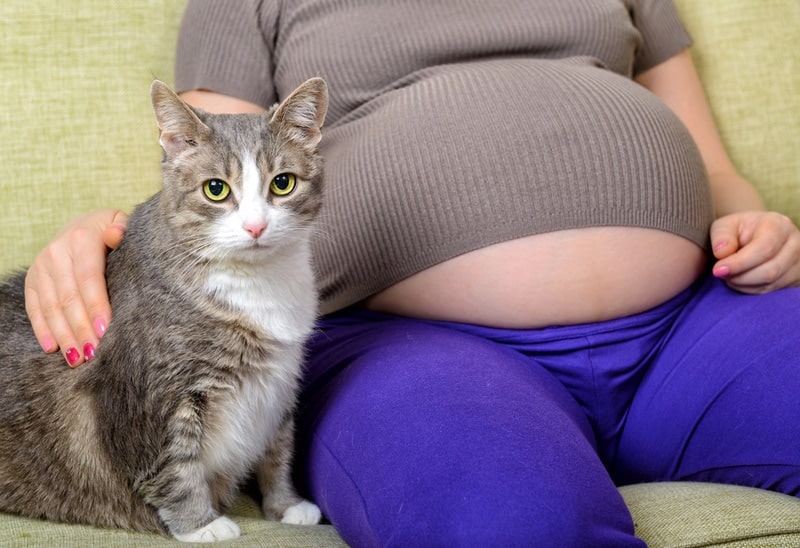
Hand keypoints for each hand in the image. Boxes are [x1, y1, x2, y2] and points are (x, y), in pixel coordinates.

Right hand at [24, 209, 127, 366]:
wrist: (83, 225)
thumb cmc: (111, 230)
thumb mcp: (121, 223)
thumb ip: (123, 229)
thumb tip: (116, 234)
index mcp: (82, 239)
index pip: (89, 278)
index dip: (96, 305)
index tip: (106, 331)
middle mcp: (56, 252)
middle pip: (69, 297)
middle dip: (81, 328)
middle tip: (94, 353)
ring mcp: (41, 266)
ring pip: (51, 306)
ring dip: (64, 335)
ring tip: (77, 359)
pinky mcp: (32, 279)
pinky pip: (34, 307)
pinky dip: (42, 329)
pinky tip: (53, 348)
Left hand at [710, 211, 799, 293]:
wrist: (754, 237)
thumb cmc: (738, 231)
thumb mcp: (725, 226)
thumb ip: (721, 236)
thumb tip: (722, 253)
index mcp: (778, 224)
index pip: (764, 249)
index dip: (739, 263)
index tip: (718, 270)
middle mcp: (794, 243)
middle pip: (770, 270)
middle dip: (740, 277)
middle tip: (721, 274)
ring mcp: (798, 262)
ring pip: (771, 283)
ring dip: (743, 284)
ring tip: (729, 275)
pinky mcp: (796, 278)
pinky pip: (772, 291)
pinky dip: (751, 290)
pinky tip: (740, 281)